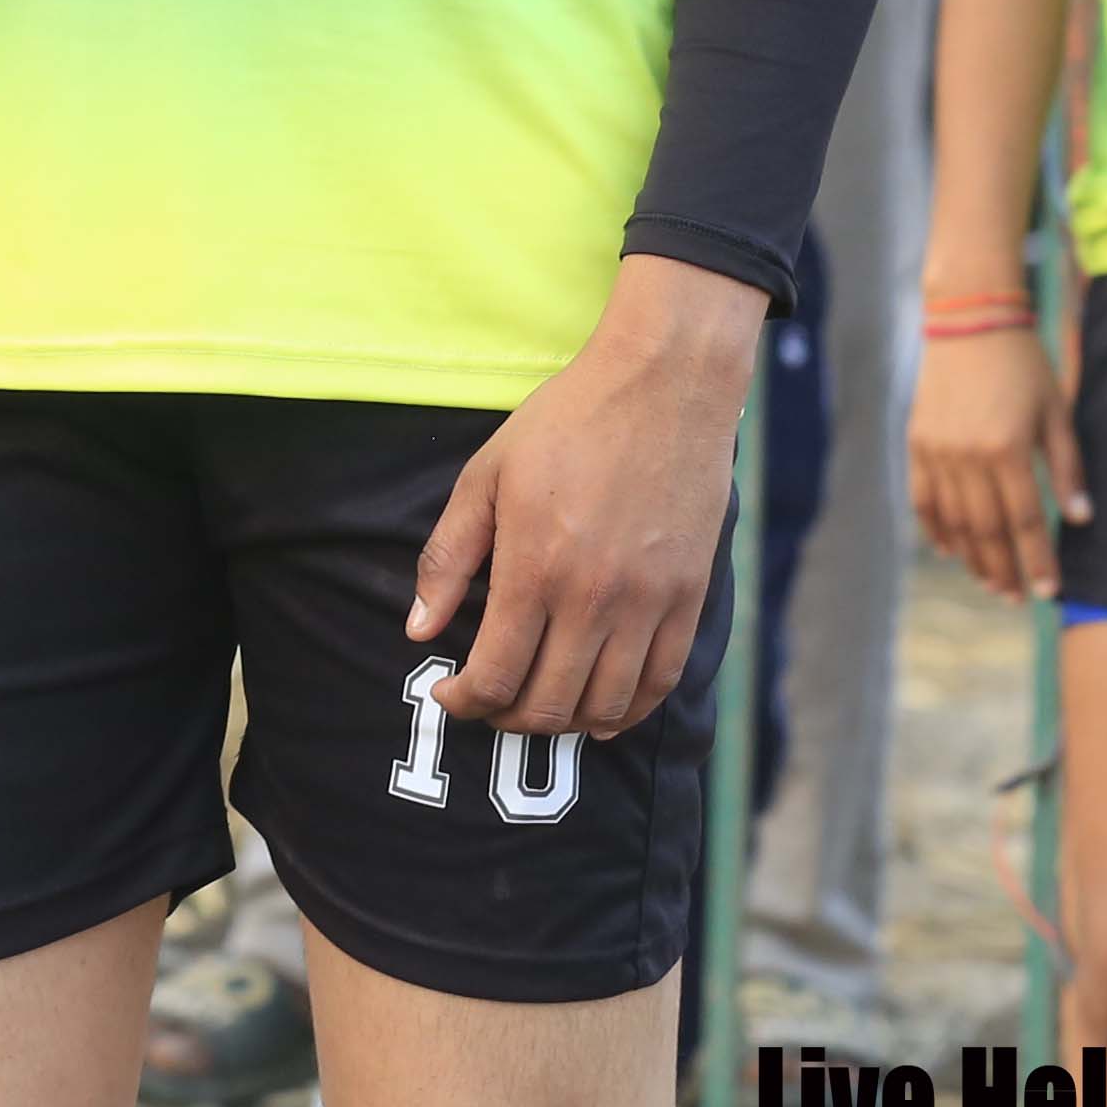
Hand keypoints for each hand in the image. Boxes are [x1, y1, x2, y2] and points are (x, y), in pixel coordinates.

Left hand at [408, 256, 755, 738]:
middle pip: (547, 705)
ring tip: (540, 705)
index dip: (464, 702)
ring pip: (604, 707)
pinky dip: (625, 711)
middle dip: (507, 718)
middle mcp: (593, 599)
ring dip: (564, 723)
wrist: (665, 384)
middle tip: (489, 703)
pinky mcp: (688, 598)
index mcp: (534, 568)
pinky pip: (659, 684)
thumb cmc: (567, 422)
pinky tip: (600, 707)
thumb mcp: (486, 475)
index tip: (449, 693)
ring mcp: (647, 604)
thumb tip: (418, 629)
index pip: (494, 677)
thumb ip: (448, 557)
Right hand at [907, 312, 1081, 602]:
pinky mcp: (917, 443)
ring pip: (954, 522)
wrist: (970, 319)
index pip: (1025, 523)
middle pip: (987, 532)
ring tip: (990, 583)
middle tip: (1018, 598)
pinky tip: (951, 551)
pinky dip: (936, 530)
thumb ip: (1067, 469)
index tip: (1050, 592)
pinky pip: (923, 500)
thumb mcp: (1056, 413)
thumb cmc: (1024, 365)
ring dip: (973, 558)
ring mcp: (937, 451)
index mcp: (1008, 448)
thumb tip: (1082, 520)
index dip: (1039, 561)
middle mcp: (968, 456)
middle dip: (1005, 571)